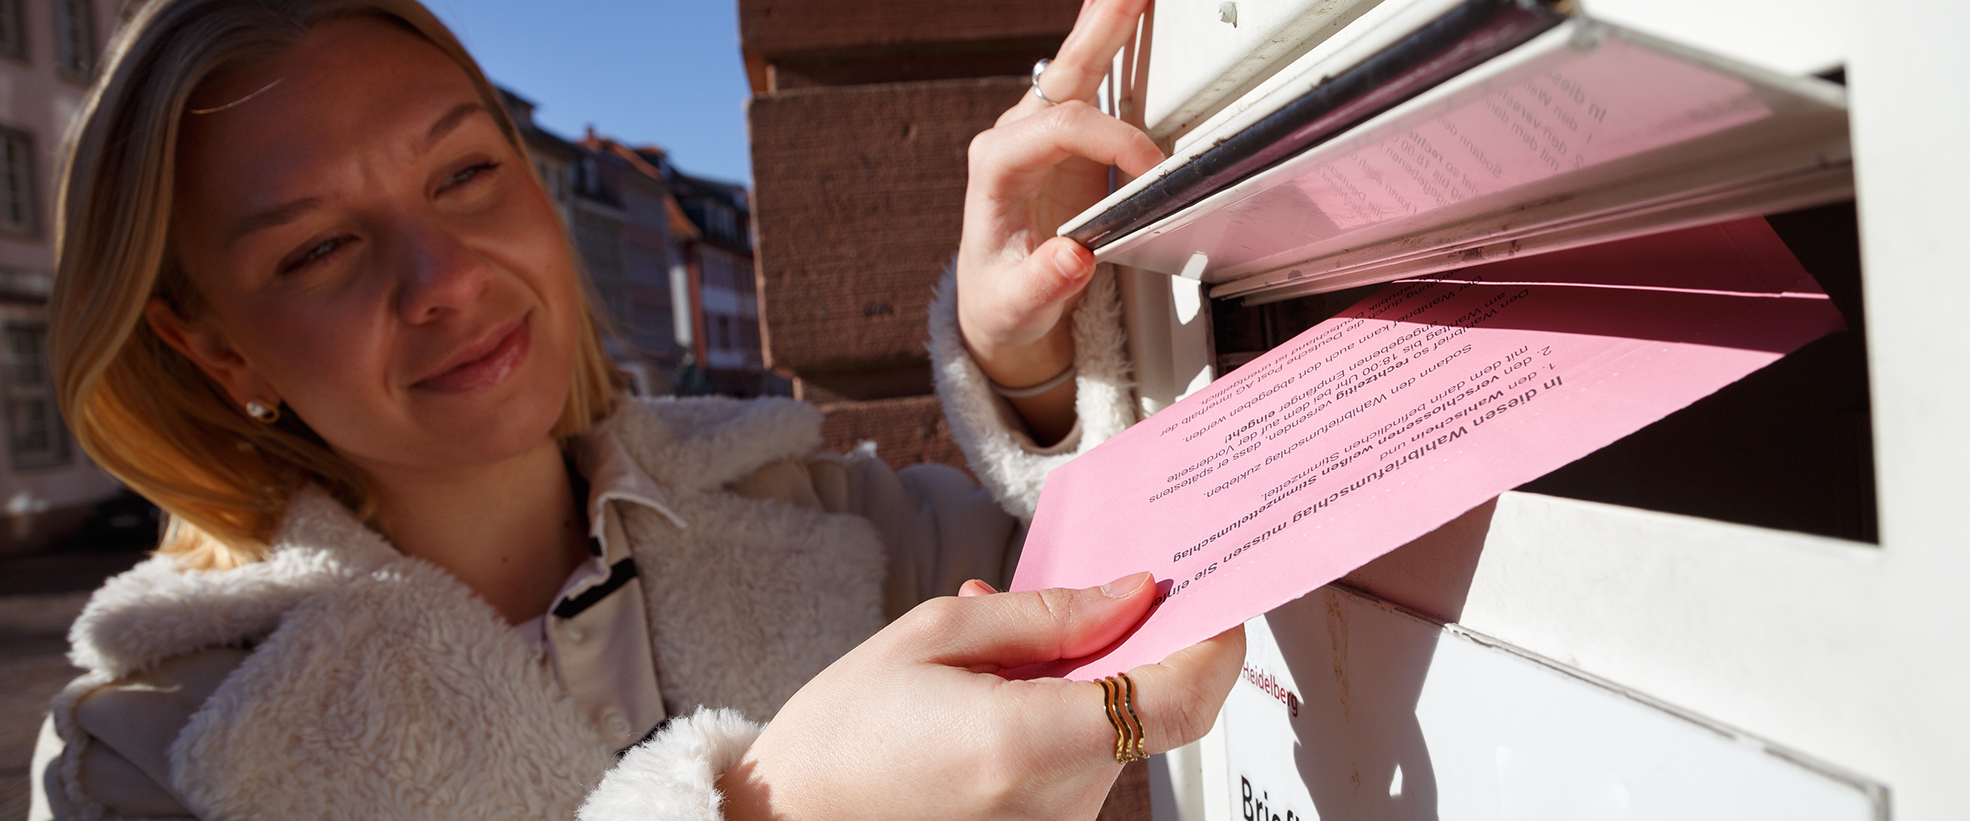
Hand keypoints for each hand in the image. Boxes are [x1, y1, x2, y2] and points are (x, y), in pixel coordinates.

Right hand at [717, 572, 1244, 820]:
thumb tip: (1135, 592)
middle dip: (1127, 647)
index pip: (1175, 700)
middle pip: (1146, 711)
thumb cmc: (844, 731)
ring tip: (996, 657)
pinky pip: (1081, 765)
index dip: (1215, 646)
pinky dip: (1059, 721)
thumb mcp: (936, 633)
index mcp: (1027, 742)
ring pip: (1113, 735)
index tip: (1219, 601)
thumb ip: (1048, 615)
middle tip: (1077, 598)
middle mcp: (1054, 802)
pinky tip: (992, 699)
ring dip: (1084, 684)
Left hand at [956, 0, 1164, 442]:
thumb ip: (1043, 282)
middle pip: (1059, 76)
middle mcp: (1012, 140)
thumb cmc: (1004, 297)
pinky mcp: (1062, 138)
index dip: (1111, 139)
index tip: (1150, 169)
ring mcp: (1036, 134)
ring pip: (1073, 67)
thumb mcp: (1017, 305)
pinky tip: (1121, 16)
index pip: (1060, 130)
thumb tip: (1072, 258)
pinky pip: (1087, 81)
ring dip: (1103, 27)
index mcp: (996, 171)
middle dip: (1095, 33)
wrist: (998, 297)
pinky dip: (1108, 45)